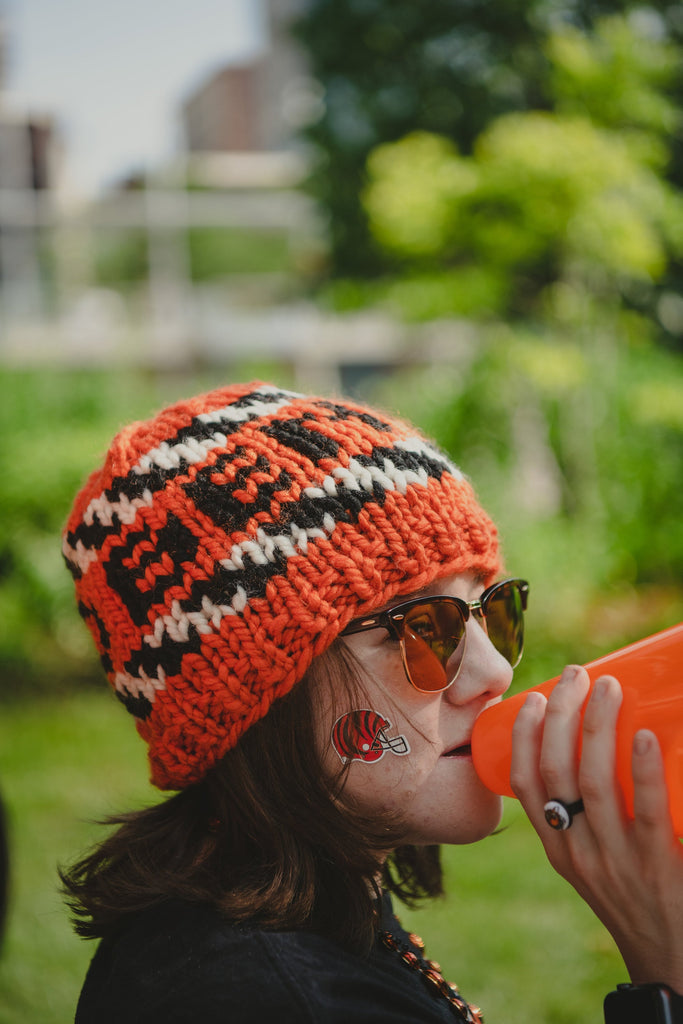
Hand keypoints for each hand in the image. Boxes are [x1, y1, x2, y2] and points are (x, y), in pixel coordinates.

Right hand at [509, 665, 682, 991]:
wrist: (670, 960)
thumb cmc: (636, 897)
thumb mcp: (595, 859)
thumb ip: (590, 814)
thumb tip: (605, 741)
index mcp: (557, 846)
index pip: (524, 783)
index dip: (524, 735)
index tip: (534, 696)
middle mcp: (577, 852)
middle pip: (555, 772)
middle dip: (560, 714)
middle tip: (577, 674)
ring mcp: (616, 861)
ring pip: (594, 783)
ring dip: (597, 727)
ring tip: (609, 686)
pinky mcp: (658, 867)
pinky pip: (648, 814)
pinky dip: (642, 770)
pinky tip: (643, 737)